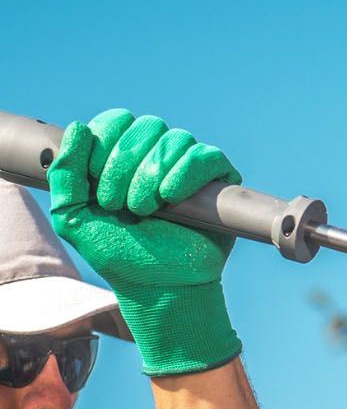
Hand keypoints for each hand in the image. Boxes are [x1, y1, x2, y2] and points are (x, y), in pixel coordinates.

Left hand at [48, 109, 242, 376]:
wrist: (161, 288)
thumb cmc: (120, 256)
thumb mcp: (72, 217)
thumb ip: (64, 174)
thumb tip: (79, 127)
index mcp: (124, 157)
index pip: (117, 121)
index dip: (106, 144)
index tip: (100, 189)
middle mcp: (158, 156)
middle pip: (145, 126)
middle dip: (126, 165)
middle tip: (123, 207)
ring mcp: (190, 169)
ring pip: (175, 139)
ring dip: (153, 173)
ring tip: (146, 210)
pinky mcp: (220, 184)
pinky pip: (206, 157)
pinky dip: (187, 172)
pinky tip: (171, 198)